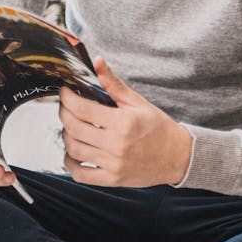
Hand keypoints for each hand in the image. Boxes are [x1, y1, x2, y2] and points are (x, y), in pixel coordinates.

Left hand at [59, 56, 192, 187]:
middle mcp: (117, 144)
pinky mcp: (112, 179)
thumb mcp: (138, 102)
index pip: (83, 109)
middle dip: (64, 113)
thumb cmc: (158, 128)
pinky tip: (73, 152)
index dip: (68, 98)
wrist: (177, 157)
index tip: (65, 92)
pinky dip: (70, 163)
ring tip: (70, 126)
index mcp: (123, 122)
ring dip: (66, 136)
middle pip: (74, 128)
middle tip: (65, 106)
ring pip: (74, 150)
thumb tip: (97, 62)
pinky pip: (80, 175)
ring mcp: (113, 164)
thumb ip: (114, 84)